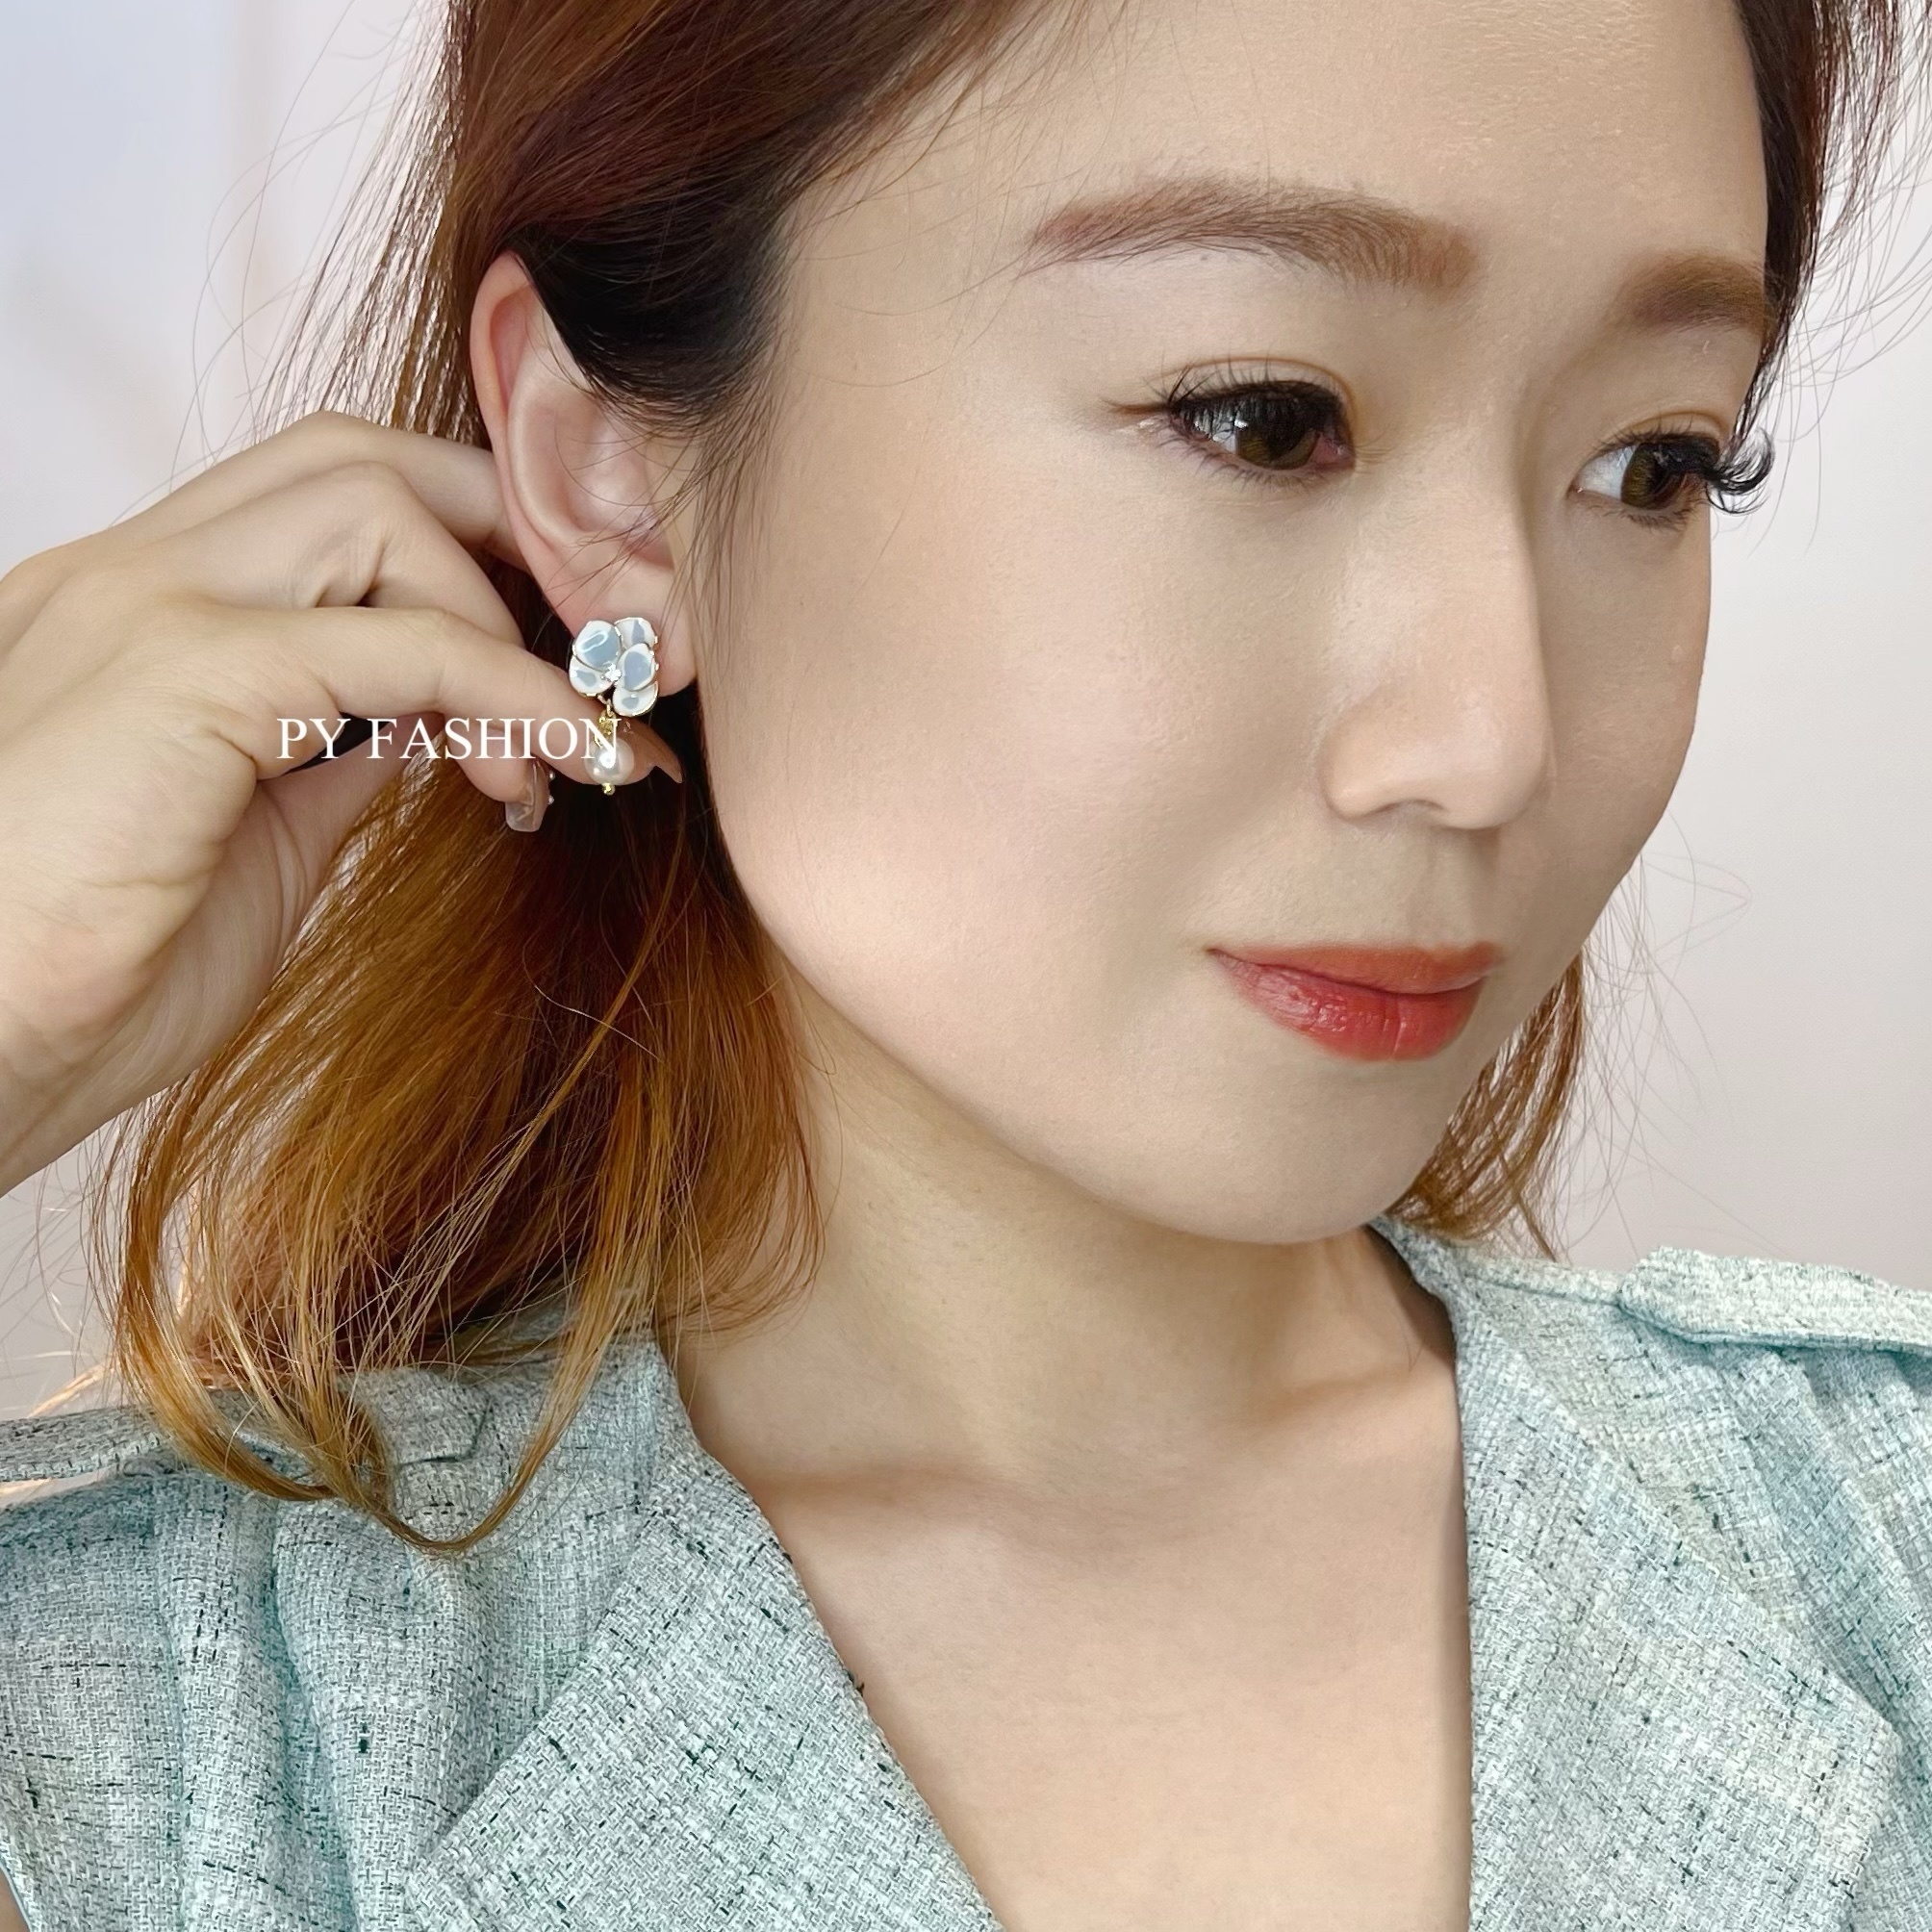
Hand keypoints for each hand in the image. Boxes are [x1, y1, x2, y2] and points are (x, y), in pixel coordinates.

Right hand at [0, 411, 676, 1194]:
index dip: (467, 551)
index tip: (559, 659)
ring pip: (381, 502)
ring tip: (557, 757)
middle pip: (361, 457)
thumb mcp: (257, 840)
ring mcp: (146, 603)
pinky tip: (568, 762)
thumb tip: (441, 715)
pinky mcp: (183, 670)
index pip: (325, 495)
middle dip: (507, 543)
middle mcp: (134, 573)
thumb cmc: (92, 977)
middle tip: (591, 671)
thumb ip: (339, 750)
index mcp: (138, 604)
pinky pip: (402, 641)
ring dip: (505, 619)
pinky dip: (511, 691)